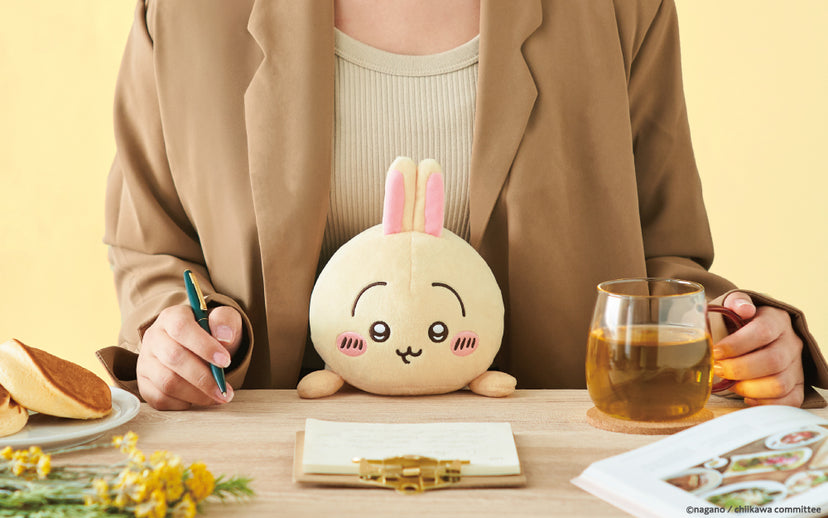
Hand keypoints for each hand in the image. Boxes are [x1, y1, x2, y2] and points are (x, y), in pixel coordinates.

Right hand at [137, 305, 242, 409]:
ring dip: (196, 394)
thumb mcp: (223, 320)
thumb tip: (225, 336)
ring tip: (218, 396)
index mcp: (171, 317)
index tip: (226, 361)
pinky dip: (183, 403)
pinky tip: (199, 399)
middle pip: (174, 358)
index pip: (181, 328)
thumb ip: (225, 321)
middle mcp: (154, 337)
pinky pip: (160, 399)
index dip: (204, 346)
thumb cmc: (212, 333)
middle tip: (225, 390)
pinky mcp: (144, 383)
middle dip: (203, 378)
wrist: (199, 348)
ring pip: (167, 382)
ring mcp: (145, 362)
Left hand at [712, 292, 803, 406]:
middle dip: (739, 369)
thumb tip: (742, 308)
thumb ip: (736, 302)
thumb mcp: (735, 305)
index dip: (736, 345)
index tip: (715, 352)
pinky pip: (789, 400)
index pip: (762, 332)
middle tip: (718, 369)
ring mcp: (796, 365)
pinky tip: (747, 397)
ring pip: (779, 384)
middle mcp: (791, 342)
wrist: (755, 333)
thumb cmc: (740, 322)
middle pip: (772, 361)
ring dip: (749, 388)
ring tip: (730, 383)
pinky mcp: (797, 384)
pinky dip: (765, 402)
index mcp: (776, 319)